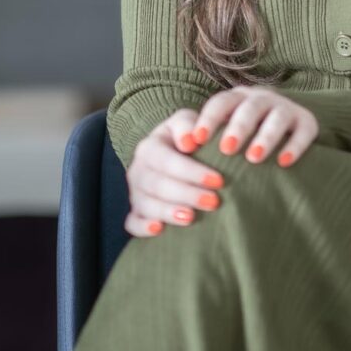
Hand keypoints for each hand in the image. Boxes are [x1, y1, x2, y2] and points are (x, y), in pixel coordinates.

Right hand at [124, 106, 228, 237]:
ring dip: (169, 212)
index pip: (167, 160)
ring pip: (146, 205)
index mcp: (149, 147)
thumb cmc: (186, 136)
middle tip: (213, 202)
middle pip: (157, 185)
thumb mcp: (187, 121)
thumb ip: (186, 125)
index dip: (191, 172)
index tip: (218, 180)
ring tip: (191, 218)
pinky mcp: (136, 211)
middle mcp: (138, 170)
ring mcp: (135, 193)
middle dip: (186, 194)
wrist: (174, 151)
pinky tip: (158, 229)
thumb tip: (189, 141)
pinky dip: (142, 228)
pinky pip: (132, 223)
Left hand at [187, 85, 320, 168]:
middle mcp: (262, 99)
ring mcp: (286, 109)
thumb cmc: (244, 139)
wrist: (287, 130)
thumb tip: (183, 149)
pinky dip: (294, 145)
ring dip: (265, 136)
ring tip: (253, 158)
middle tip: (226, 149)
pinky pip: (304, 131)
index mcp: (237, 99)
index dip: (208, 119)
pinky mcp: (307, 122)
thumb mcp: (224, 132)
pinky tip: (284, 162)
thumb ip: (206, 138)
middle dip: (237, 127)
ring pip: (277, 116)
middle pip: (249, 107)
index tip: (196, 140)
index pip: (221, 103)